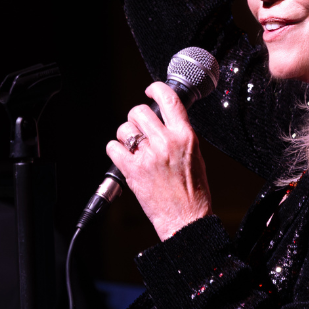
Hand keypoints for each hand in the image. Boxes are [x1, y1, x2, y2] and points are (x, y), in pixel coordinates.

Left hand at [107, 83, 212, 240]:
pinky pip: (113, 147)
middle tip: (140, 128)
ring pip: (124, 128)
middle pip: (139, 111)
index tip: (150, 90)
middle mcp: (166, 142)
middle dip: (136, 118)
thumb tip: (164, 121)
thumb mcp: (196, 155)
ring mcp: (147, 156)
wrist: (186, 219)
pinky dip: (116, 151)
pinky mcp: (132, 170)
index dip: (156, 89)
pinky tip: (125, 158)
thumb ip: (180, 135)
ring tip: (134, 148)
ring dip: (126, 136)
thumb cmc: (193, 191)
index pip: (169, 100)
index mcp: (185, 136)